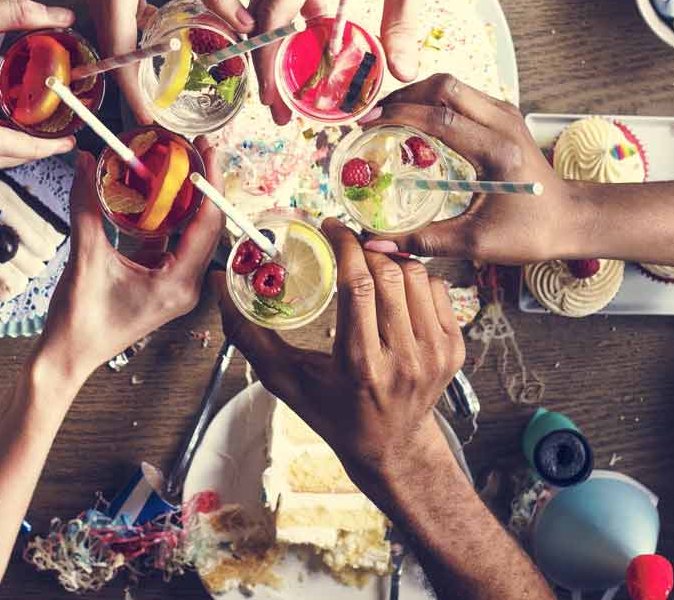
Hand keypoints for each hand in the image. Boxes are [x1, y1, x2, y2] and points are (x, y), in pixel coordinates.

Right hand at [36, 141, 225, 377]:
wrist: (67, 357)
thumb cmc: (79, 322)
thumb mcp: (85, 258)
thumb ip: (87, 207)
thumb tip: (86, 163)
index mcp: (178, 283)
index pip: (207, 224)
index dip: (210, 184)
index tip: (207, 152)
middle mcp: (184, 285)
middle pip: (205, 226)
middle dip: (202, 187)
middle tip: (196, 149)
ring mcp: (173, 285)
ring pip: (188, 234)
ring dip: (184, 201)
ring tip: (180, 165)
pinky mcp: (159, 284)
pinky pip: (170, 244)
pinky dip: (165, 218)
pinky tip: (154, 194)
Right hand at [72, 0, 252, 122]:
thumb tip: (250, 28)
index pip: (121, 58)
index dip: (134, 92)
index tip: (150, 119)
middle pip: (116, 58)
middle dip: (137, 89)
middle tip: (162, 119)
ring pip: (120, 45)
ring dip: (139, 70)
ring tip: (163, 99)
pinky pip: (126, 27)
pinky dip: (142, 47)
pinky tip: (166, 60)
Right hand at [219, 218, 464, 503]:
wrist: (390, 445)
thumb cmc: (332, 411)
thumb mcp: (285, 379)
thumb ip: (248, 334)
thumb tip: (220, 283)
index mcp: (360, 365)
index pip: (359, 285)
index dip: (345, 246)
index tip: (331, 227)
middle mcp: (403, 359)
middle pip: (390, 275)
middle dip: (367, 249)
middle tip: (348, 242)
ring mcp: (435, 354)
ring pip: (418, 276)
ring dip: (391, 261)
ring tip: (369, 262)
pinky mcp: (454, 350)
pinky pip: (440, 289)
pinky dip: (417, 278)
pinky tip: (395, 286)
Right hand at [251, 0, 441, 124]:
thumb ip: (402, 20)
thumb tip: (400, 71)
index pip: (276, 16)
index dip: (271, 62)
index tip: (276, 100)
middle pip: (261, 16)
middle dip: (266, 65)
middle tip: (279, 110)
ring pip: (268, 4)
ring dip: (277, 46)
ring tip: (291, 88)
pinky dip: (293, 22)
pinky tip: (314, 46)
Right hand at [369, 75, 566, 263]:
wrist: (570, 219)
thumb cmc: (530, 232)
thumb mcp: (476, 242)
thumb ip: (425, 241)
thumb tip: (377, 245)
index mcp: (496, 151)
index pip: (440, 119)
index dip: (399, 116)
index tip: (368, 124)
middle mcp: (503, 123)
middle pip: (445, 85)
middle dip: (404, 96)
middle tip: (375, 116)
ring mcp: (505, 114)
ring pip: (453, 85)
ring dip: (418, 95)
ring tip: (389, 117)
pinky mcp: (504, 115)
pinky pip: (462, 95)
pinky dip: (434, 102)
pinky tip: (416, 123)